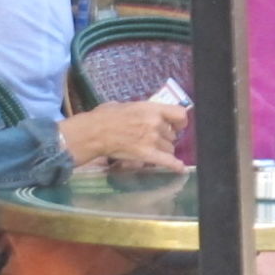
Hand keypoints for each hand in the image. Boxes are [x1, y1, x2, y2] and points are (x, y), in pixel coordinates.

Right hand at [58, 103, 189, 172]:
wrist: (95, 132)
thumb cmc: (106, 116)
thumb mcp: (128, 105)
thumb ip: (143, 111)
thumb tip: (148, 114)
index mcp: (152, 109)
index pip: (180, 114)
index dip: (180, 121)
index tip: (177, 125)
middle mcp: (156, 124)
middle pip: (172, 134)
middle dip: (165, 138)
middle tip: (152, 139)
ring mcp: (153, 140)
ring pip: (169, 148)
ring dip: (163, 150)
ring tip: (151, 150)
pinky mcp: (147, 155)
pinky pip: (167, 161)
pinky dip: (175, 166)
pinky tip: (180, 168)